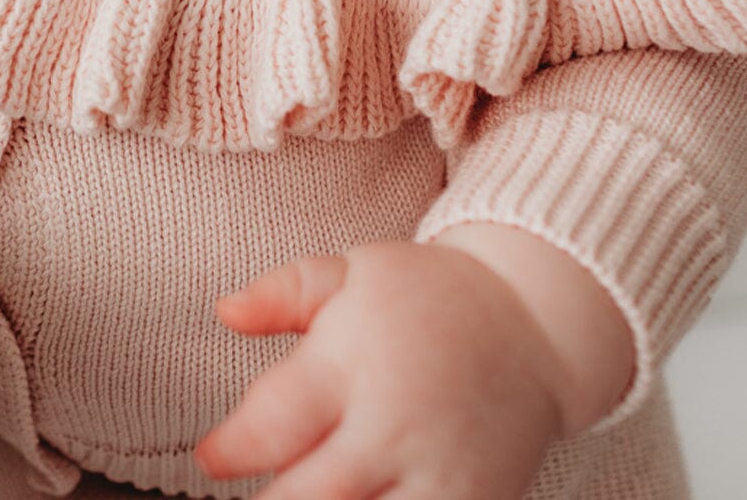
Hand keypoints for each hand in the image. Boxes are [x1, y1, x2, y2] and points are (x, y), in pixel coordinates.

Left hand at [193, 239, 567, 499]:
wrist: (533, 323)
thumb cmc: (427, 296)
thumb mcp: (352, 270)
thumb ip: (283, 292)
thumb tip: (225, 311)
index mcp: (353, 359)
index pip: (271, 424)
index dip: (228, 451)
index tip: (213, 455)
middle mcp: (392, 422)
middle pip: (305, 496)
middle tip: (257, 492)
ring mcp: (436, 474)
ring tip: (303, 493)